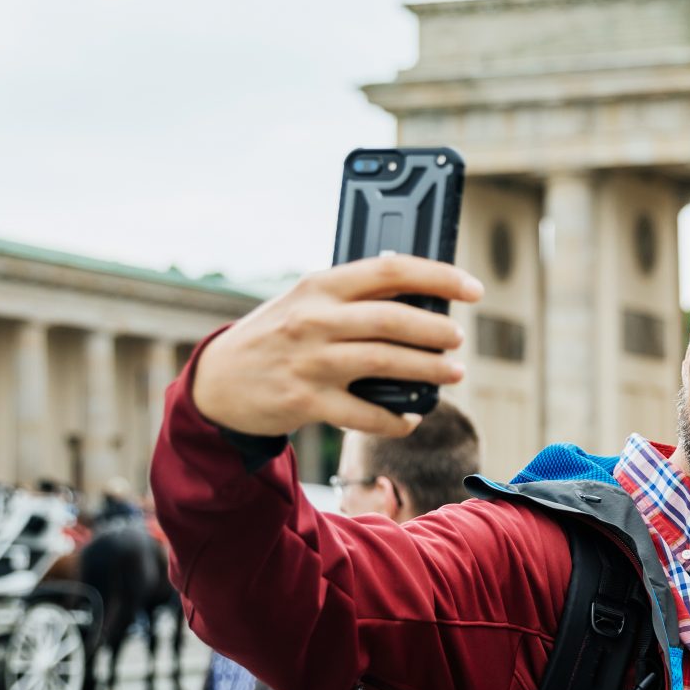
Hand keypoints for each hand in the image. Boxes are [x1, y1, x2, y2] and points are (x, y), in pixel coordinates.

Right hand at [191, 254, 483, 437]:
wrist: (218, 383)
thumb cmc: (276, 336)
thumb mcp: (305, 303)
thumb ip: (353, 298)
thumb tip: (421, 300)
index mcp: (320, 286)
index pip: (390, 270)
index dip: (439, 277)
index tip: (472, 288)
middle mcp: (315, 319)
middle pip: (393, 319)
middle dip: (436, 331)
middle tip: (458, 339)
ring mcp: (310, 361)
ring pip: (385, 363)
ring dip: (428, 370)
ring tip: (452, 373)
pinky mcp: (306, 401)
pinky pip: (365, 414)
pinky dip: (395, 419)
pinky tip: (410, 418)